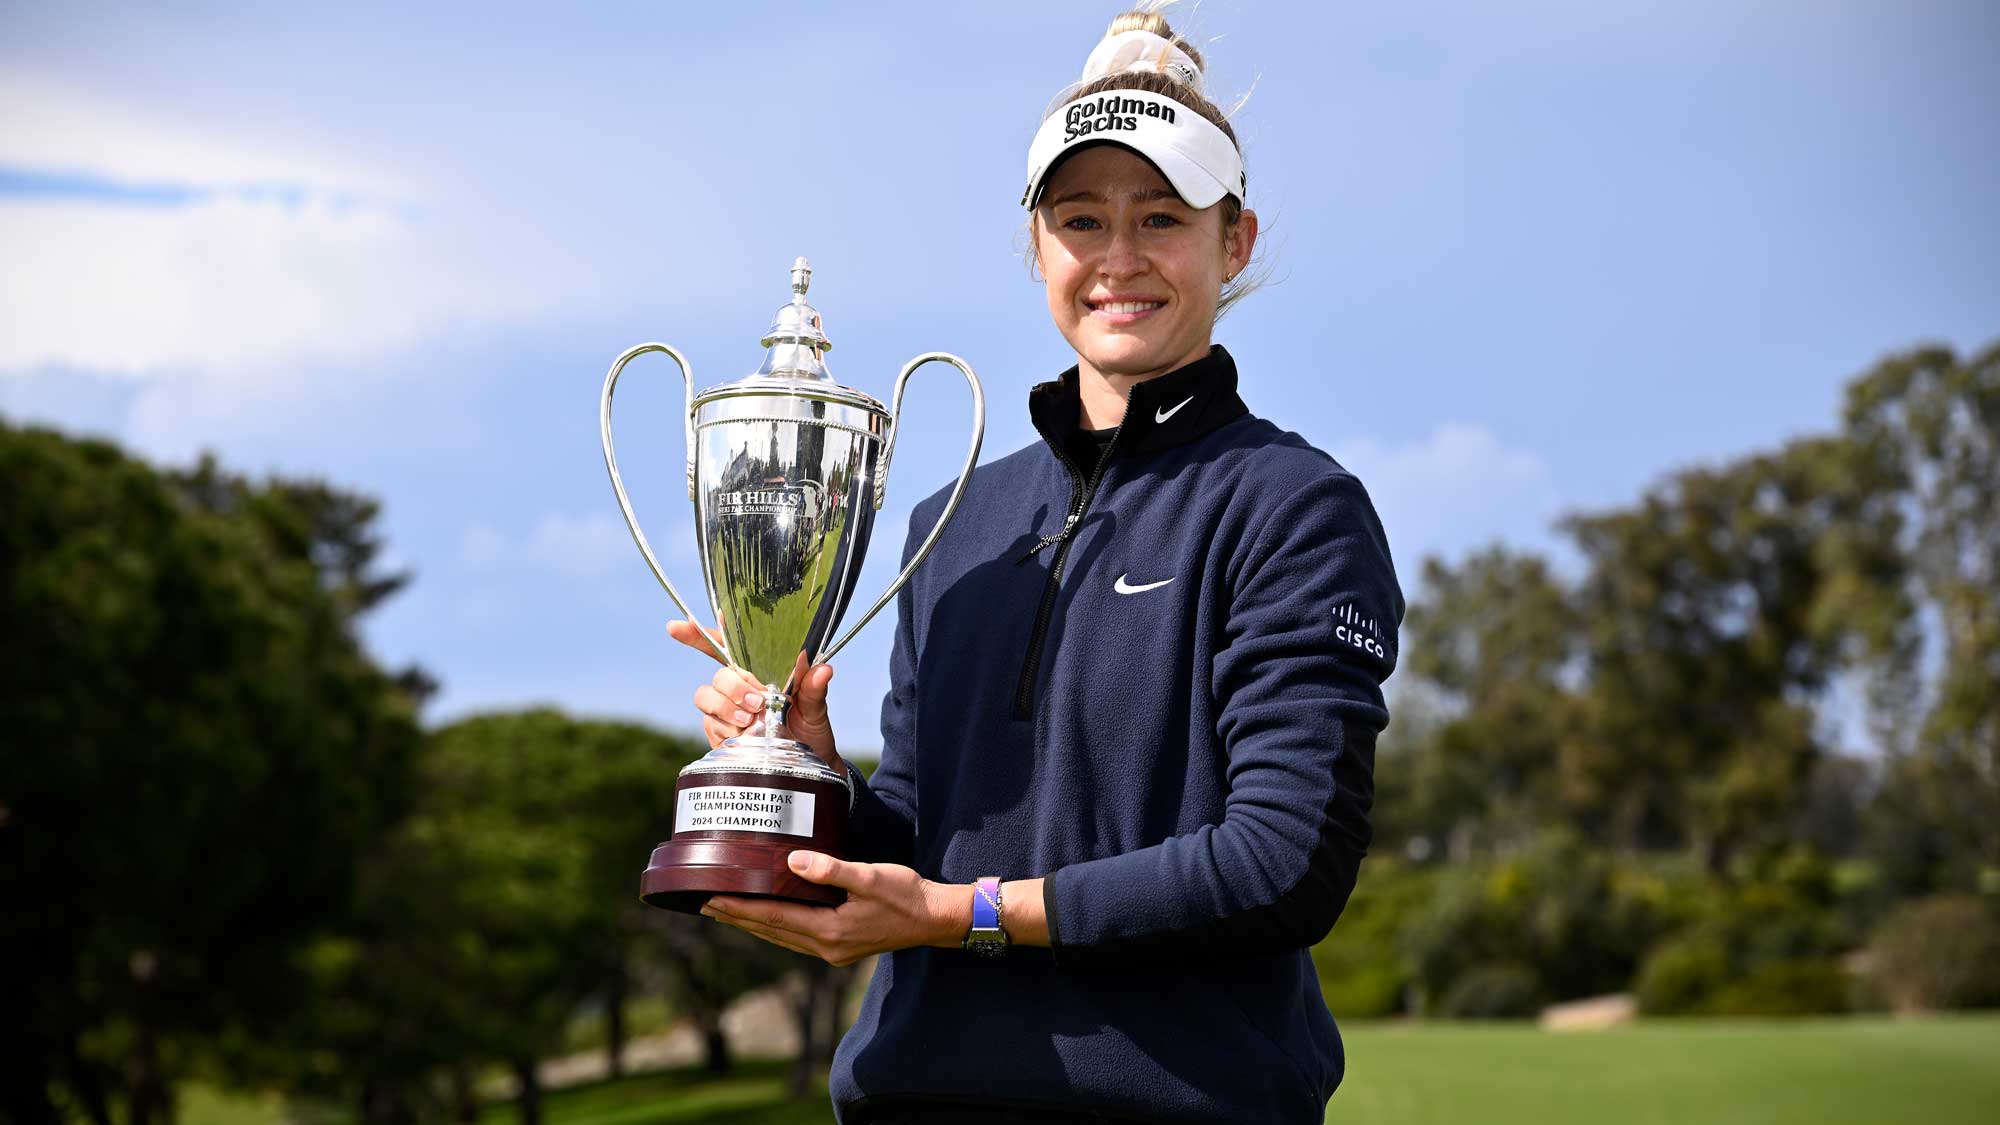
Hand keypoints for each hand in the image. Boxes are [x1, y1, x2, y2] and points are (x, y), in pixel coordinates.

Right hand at [667, 621, 838, 767]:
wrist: (806, 767)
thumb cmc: (811, 731)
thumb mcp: (817, 709)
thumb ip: (814, 688)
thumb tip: (823, 669)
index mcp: (758, 673)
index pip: (726, 648)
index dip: (699, 635)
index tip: (677, 627)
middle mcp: (738, 689)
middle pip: (719, 675)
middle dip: (734, 686)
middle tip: (758, 702)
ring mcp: (726, 711)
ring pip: (706, 696)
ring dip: (726, 707)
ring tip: (750, 722)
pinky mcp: (719, 734)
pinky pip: (709, 724)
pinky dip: (725, 729)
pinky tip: (744, 737)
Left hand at [699, 851, 969, 966]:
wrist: (935, 919)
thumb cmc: (907, 895)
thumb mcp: (871, 877)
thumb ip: (831, 870)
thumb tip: (793, 862)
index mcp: (829, 931)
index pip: (773, 918)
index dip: (740, 909)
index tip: (711, 899)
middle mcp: (826, 947)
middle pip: (771, 932)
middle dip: (738, 918)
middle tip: (705, 905)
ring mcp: (833, 951)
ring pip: (782, 938)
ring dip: (754, 925)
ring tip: (728, 912)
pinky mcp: (841, 947)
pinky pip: (797, 938)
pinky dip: (777, 927)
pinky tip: (769, 918)